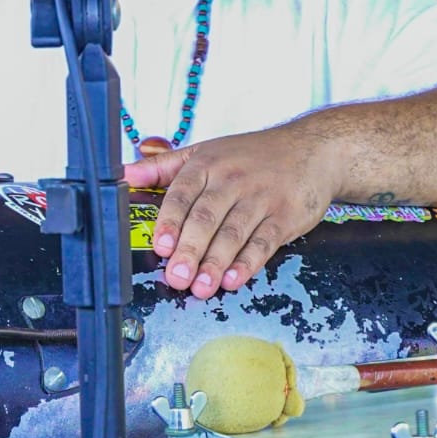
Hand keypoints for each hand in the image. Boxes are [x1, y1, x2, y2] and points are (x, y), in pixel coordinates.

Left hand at [122, 127, 334, 299]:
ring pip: (233, 233)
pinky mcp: (285, 215)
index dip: (170, 221)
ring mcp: (260, 197)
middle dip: (190, 250)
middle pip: (206, 217)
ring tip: (200, 287)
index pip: (183, 193)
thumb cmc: (253, 155)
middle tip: (177, 277)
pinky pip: (264, 242)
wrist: (312, 150)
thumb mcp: (206, 151)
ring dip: (215, 263)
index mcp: (208, 164)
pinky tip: (233, 279)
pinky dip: (248, 262)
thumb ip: (163, 166)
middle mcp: (232, 179)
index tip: (162, 246)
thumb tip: (123, 175)